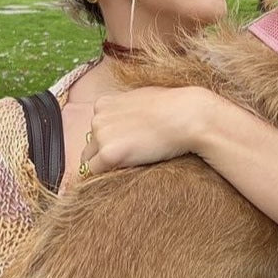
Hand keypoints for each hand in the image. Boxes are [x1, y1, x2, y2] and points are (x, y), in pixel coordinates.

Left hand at [78, 86, 218, 176]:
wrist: (187, 116)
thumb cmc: (174, 109)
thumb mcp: (143, 101)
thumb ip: (127, 111)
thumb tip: (128, 123)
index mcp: (104, 103)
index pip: (96, 130)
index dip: (108, 142)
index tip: (124, 149)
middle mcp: (97, 118)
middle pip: (90, 146)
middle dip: (104, 155)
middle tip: (128, 162)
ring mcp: (101, 136)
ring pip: (90, 161)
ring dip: (104, 167)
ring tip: (129, 169)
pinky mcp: (108, 154)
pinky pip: (94, 173)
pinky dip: (105, 176)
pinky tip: (124, 174)